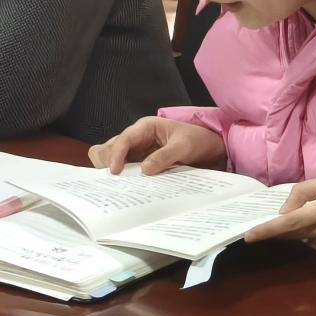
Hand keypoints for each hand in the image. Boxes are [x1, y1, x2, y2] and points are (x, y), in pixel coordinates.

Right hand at [89, 116, 225, 174]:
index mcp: (145, 127)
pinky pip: (124, 169)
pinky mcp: (139, 163)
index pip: (124, 139)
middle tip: (114, 180)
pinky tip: (125, 188)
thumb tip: (145, 170)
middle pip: (109, 148)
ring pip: (111, 158)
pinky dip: (122, 177)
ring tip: (117, 186)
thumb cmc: (196, 140)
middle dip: (107, 162)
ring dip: (111, 170)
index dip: (116, 154)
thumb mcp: (184, 146)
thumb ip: (165, 156)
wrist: (207, 147)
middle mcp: (136, 138)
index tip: (115, 171)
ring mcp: (136, 151)